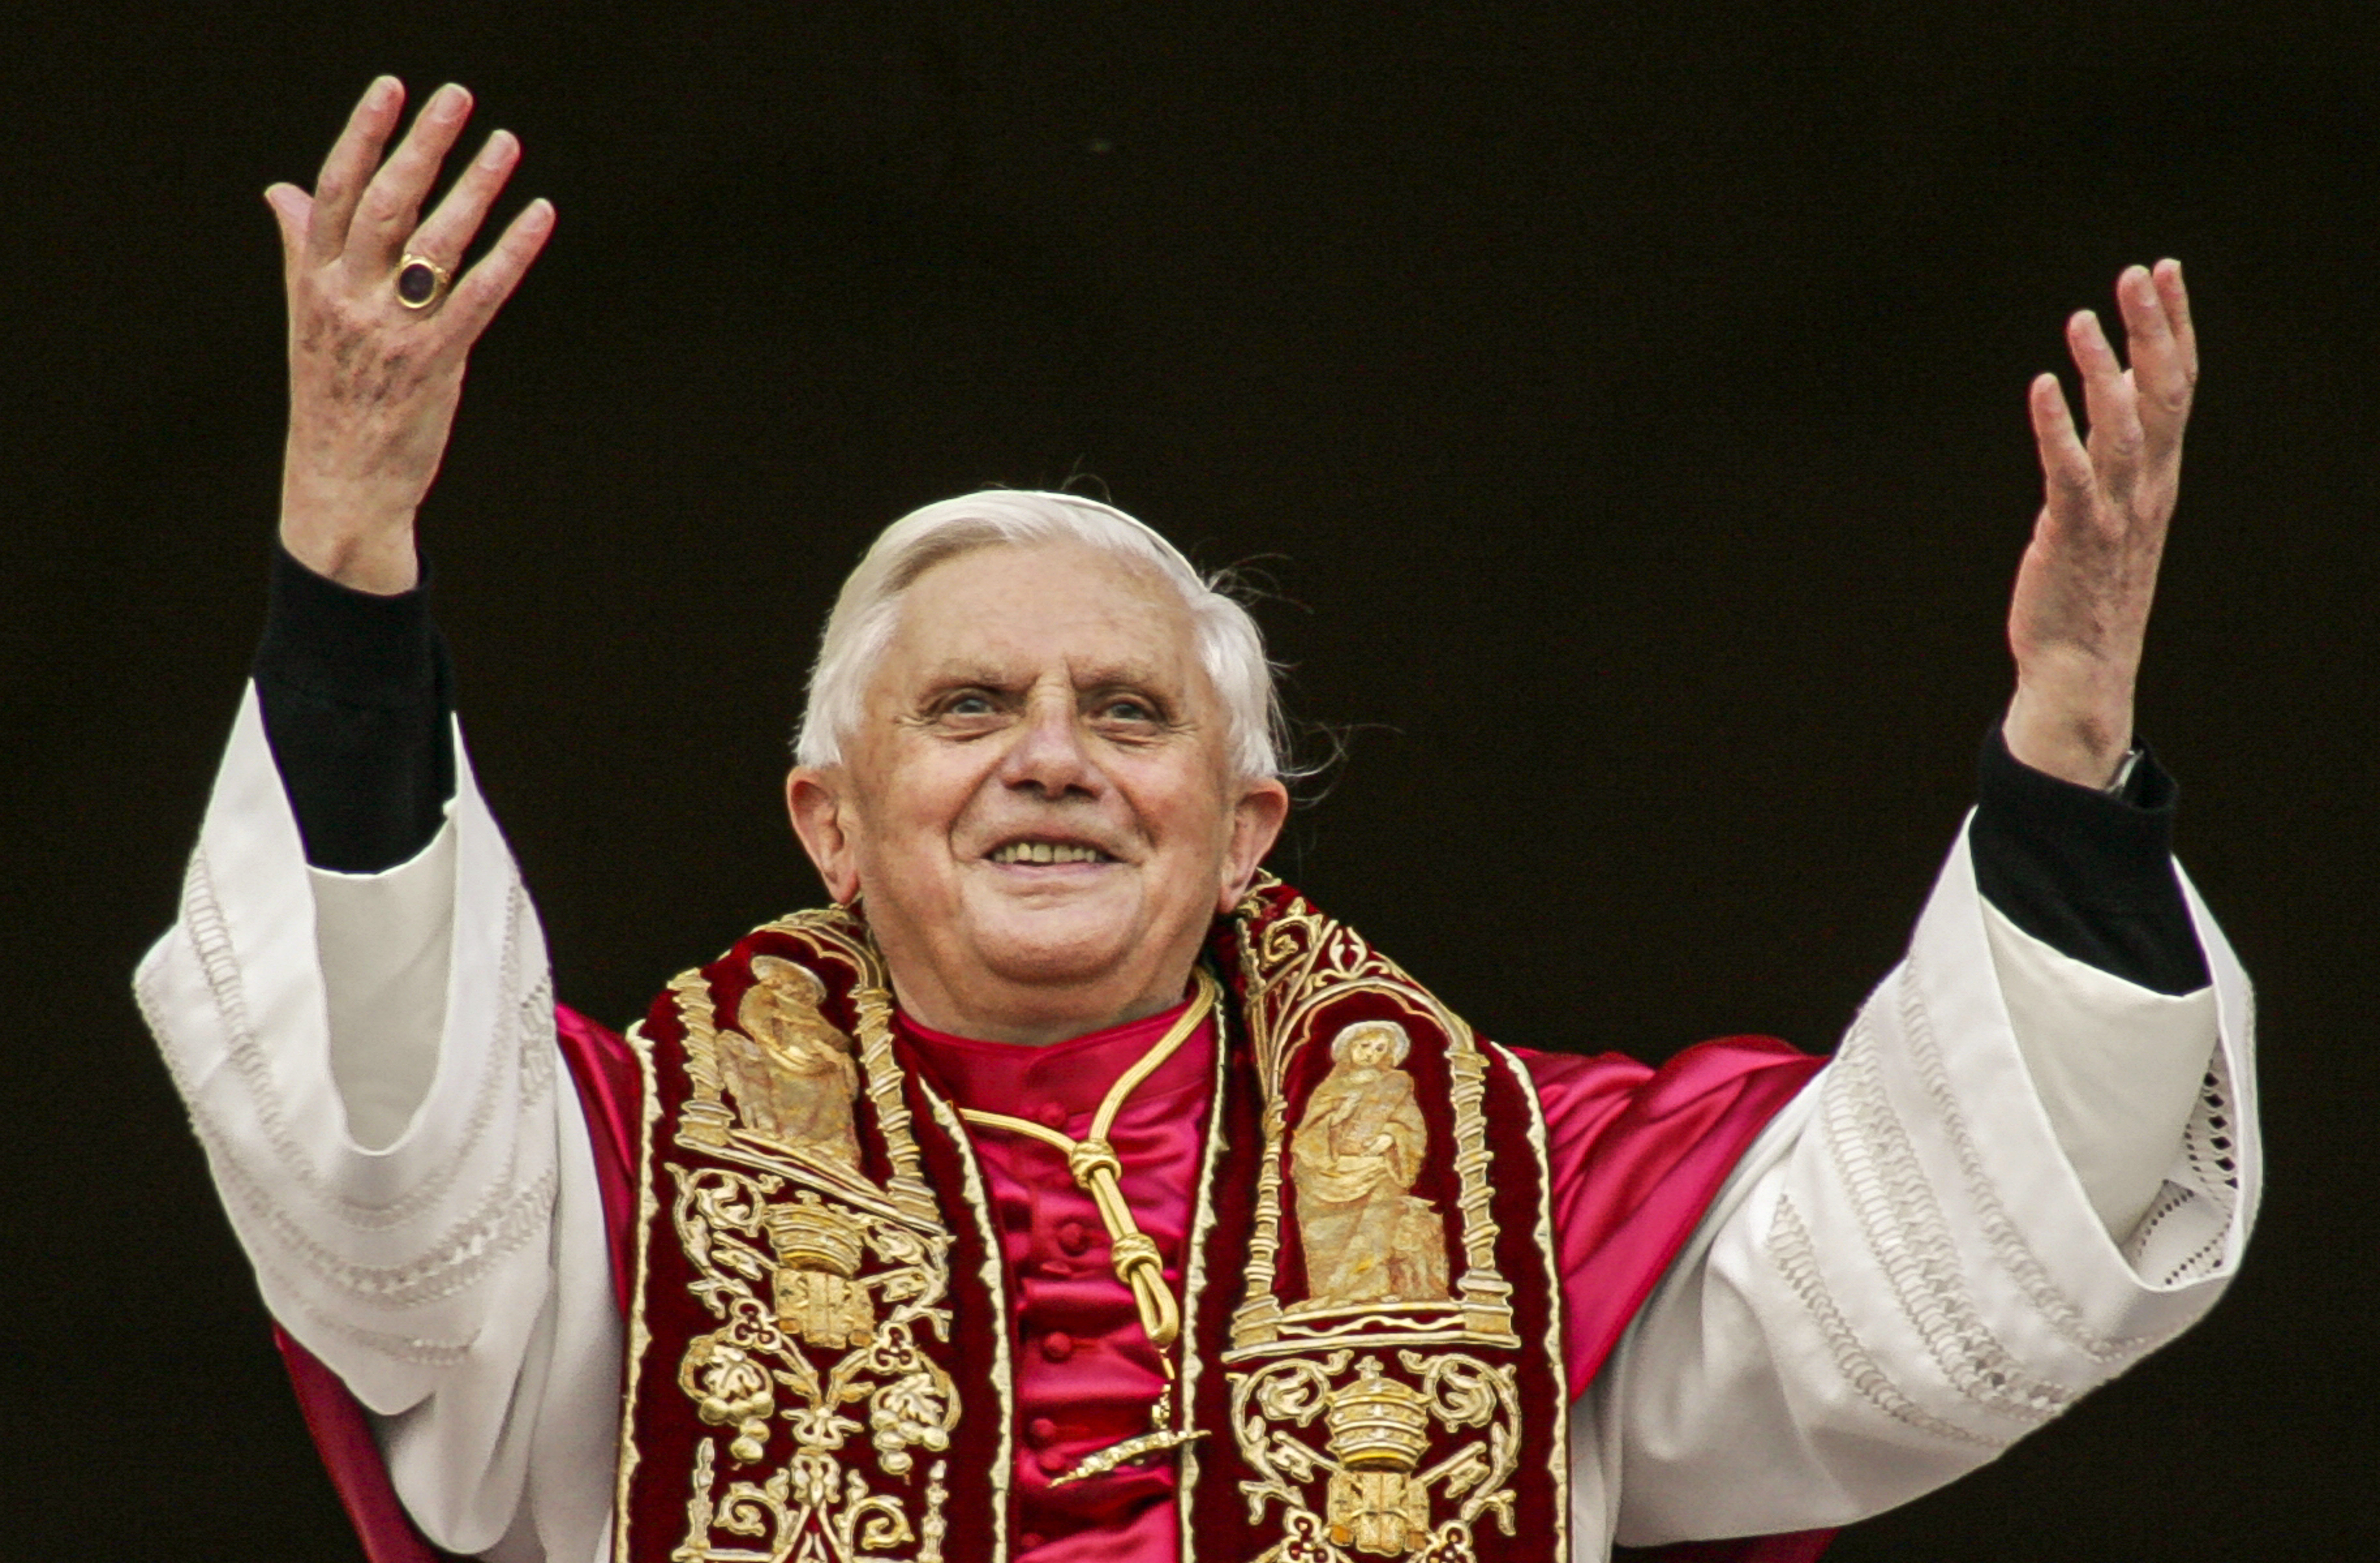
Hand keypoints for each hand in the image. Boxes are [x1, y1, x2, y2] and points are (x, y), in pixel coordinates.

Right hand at [269, 77, 553, 593]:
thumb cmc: (331, 395)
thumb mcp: (306, 318)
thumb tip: (282, 189)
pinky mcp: (435, 363)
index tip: (391, 89)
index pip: (337, 191)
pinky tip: (538, 215)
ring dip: (475, 187)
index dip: (363, 135)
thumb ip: (301, 250)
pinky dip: (511, 251)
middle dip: (424, 145)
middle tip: (459, 98)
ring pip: (436, 242)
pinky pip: (479, 294)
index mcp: (315, 282)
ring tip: (505, 144)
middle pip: (388, 204)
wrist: (340, 483)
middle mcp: (349, 299)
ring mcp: (392, 331)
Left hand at [2001, 260, 2195, 787]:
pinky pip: (2069, 473)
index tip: (2165, 271)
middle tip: (2139, 272)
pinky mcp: (2072, 535)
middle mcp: (2146, 486)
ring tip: (2082, 317)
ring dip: (2102, 370)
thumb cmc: (2093, 578)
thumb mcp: (2117, 503)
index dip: (2174, 326)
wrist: (2082, 663)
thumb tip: (2115, 381)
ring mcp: (2113, 511)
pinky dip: (2057, 428)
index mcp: (2159, 474)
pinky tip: (2042, 386)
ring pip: (2121, 427)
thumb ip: (2119, 445)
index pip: (2177, 385)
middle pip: (2162, 393)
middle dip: (2153, 330)